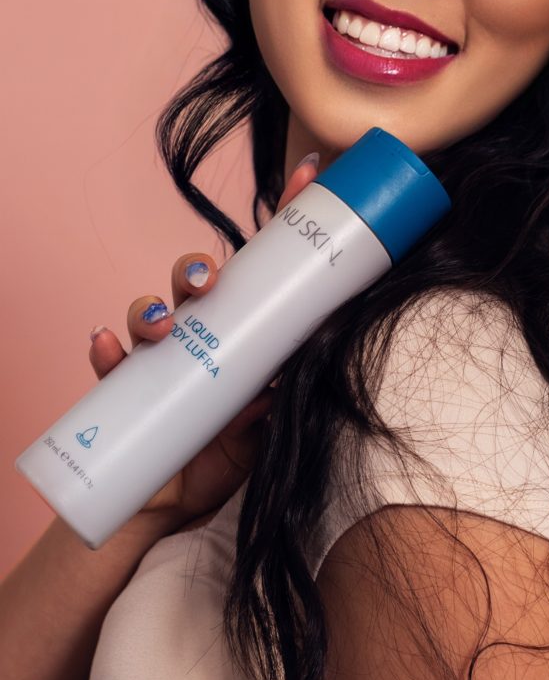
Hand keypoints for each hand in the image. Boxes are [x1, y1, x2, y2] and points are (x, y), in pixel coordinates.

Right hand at [87, 156, 318, 529]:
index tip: (310, 174)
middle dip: (198, 269)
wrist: (178, 505)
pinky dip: (108, 350)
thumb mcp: (272, 423)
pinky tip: (109, 347)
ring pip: (150, 311)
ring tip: (162, 323)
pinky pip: (112, 363)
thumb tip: (300, 373)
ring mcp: (162, 355)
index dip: (285, 214)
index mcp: (243, 324)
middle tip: (208, 281)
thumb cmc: (229, 449)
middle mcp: (201, 330)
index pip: (265, 261)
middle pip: (195, 278)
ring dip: (152, 308)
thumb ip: (287, 396)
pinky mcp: (128, 388)